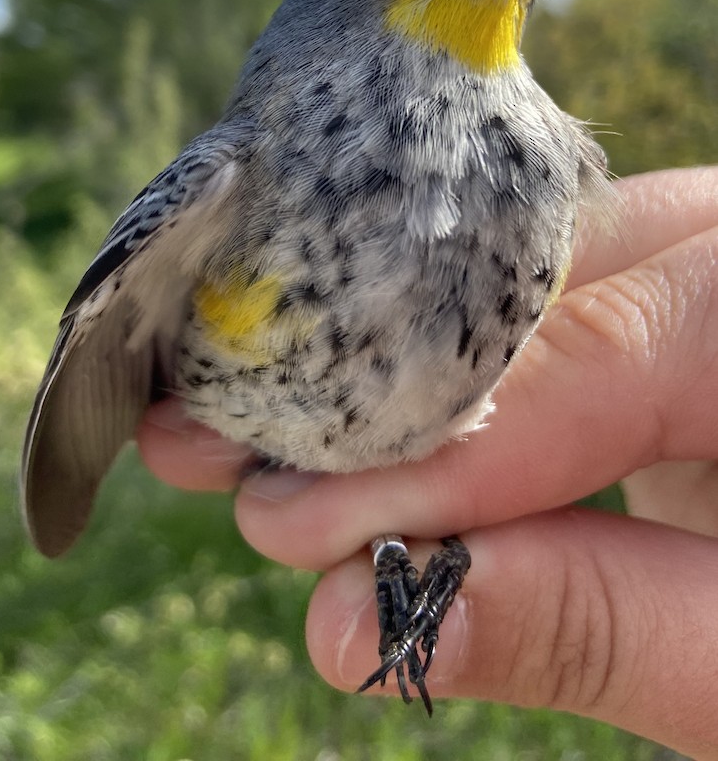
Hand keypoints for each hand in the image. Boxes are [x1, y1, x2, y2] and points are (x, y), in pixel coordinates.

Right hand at [139, 166, 717, 757]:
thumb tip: (361, 618)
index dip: (453, 442)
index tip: (302, 519)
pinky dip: (441, 381)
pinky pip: (538, 311)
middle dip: (384, 385)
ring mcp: (704, 266)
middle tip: (222, 447)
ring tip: (241, 433)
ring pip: (529, 281)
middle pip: (552, 276)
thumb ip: (596, 625)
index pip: (621, 346)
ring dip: (388, 376)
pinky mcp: (665, 306)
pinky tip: (338, 420)